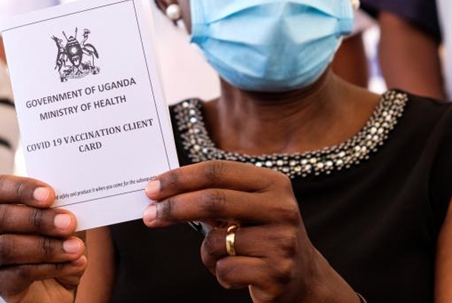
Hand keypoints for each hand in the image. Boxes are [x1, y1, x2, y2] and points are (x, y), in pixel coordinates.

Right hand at [0, 175, 86, 302]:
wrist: (59, 286)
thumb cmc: (58, 244)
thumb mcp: (64, 222)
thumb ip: (63, 209)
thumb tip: (73, 201)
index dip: (23, 189)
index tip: (50, 195)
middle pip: (2, 217)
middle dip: (38, 219)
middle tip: (69, 222)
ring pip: (8, 247)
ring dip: (47, 246)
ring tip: (76, 248)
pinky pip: (21, 273)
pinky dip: (52, 267)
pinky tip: (74, 264)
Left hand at [143, 161, 357, 302]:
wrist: (303, 279)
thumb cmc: (262, 236)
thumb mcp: (247, 208)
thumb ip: (215, 194)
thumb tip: (162, 192)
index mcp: (273, 183)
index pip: (218, 171)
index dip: (181, 178)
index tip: (152, 188)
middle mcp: (282, 208)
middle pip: (214, 200)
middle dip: (174, 208)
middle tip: (148, 215)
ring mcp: (282, 241)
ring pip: (216, 242)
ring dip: (208, 253)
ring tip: (228, 256)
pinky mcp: (276, 273)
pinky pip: (225, 271)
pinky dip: (221, 274)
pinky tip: (241, 274)